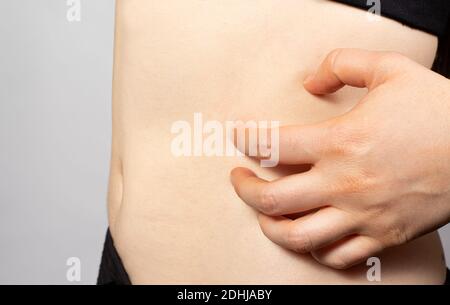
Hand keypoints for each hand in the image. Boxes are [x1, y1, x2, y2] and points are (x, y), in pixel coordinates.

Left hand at [230, 49, 449, 268]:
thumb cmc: (438, 112)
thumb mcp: (390, 69)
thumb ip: (342, 65)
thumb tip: (311, 82)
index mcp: (341, 142)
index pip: (272, 145)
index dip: (246, 138)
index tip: (239, 135)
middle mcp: (344, 184)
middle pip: (271, 199)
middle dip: (243, 189)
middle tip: (239, 178)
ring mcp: (362, 215)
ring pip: (297, 237)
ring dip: (270, 226)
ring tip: (265, 212)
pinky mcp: (382, 235)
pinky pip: (336, 255)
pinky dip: (315, 248)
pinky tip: (310, 234)